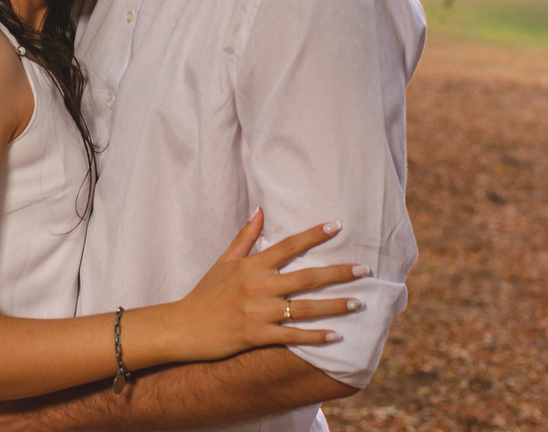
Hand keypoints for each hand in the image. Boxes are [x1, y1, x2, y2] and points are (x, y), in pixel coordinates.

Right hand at [166, 210, 365, 362]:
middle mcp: (258, 287)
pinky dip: (315, 337)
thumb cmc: (205, 293)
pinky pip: (292, 337)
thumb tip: (261, 210)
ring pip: (305, 309)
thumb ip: (245, 237)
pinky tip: (336, 335)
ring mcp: (258, 313)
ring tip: (359, 303)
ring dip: (334, 306)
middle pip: (306, 277)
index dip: (313, 235)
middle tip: (364, 269)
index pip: (288, 246)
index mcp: (251, 266)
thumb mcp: (223, 261)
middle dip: (337, 272)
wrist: (183, 327)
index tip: (336, 226)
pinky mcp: (257, 336)